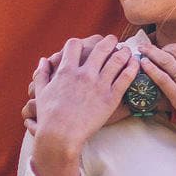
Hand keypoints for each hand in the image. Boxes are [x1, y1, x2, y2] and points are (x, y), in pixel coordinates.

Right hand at [27, 35, 133, 175]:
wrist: (61, 135)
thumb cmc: (48, 117)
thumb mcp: (41, 93)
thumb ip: (41, 74)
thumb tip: (44, 60)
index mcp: (66, 71)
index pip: (74, 45)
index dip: (79, 43)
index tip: (84, 46)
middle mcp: (84, 74)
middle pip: (101, 47)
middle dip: (108, 41)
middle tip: (112, 40)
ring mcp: (99, 85)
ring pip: (117, 59)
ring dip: (123, 51)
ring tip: (125, 50)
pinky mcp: (111, 97)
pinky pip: (126, 77)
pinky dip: (132, 66)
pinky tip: (135, 63)